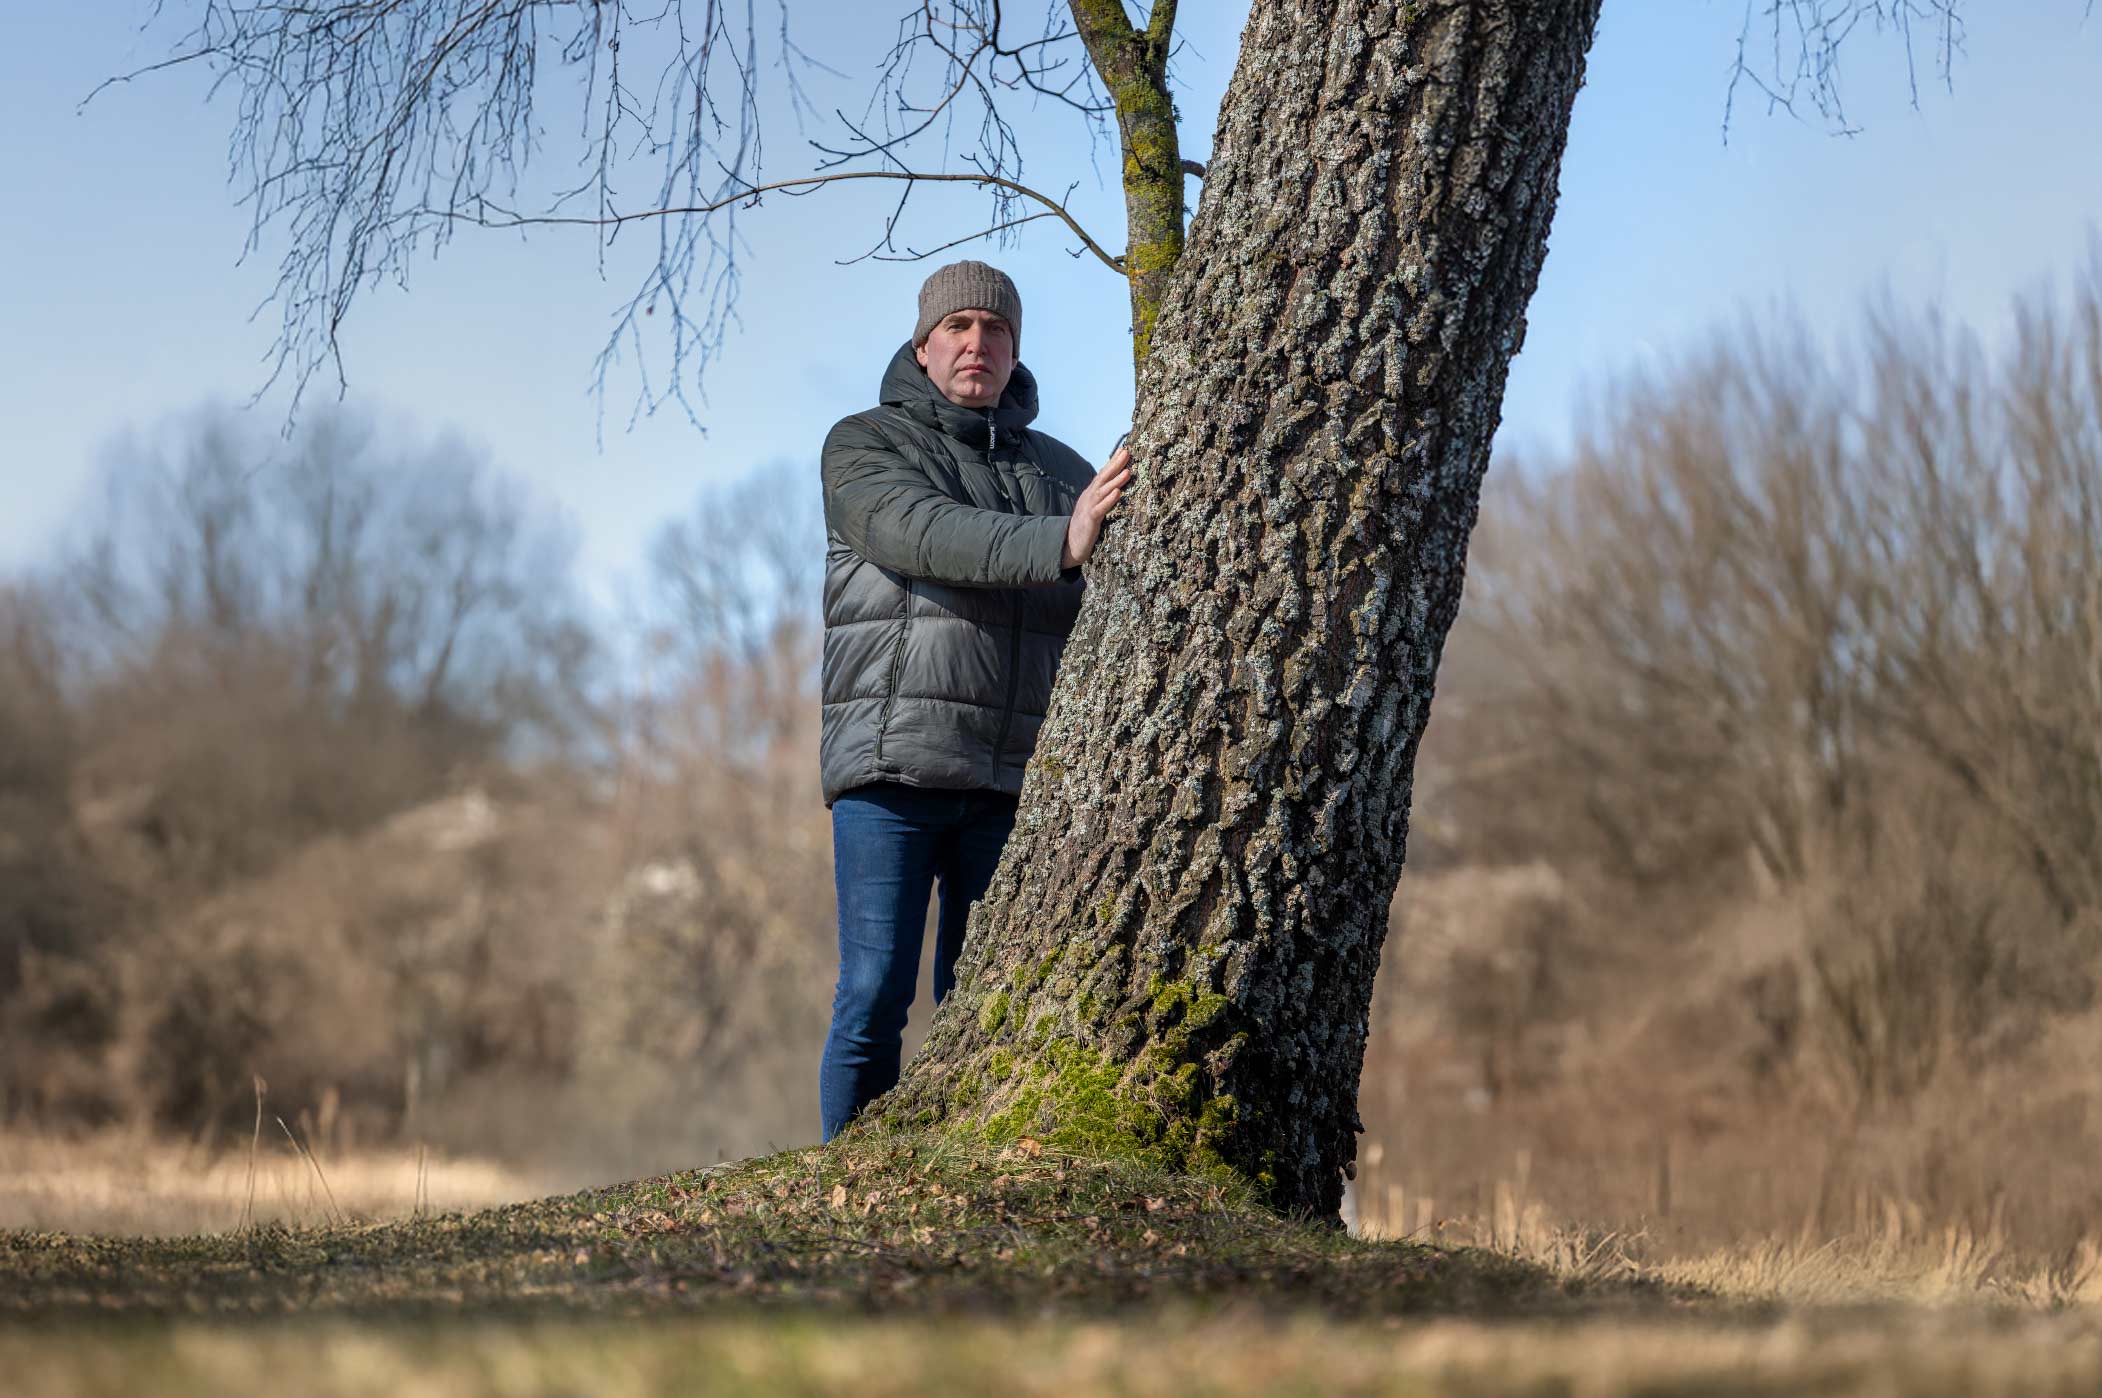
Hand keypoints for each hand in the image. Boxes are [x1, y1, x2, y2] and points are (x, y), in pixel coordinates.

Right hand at [1061, 444, 1132, 569]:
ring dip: (1115, 480)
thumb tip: (1116, 487)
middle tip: (1126, 452)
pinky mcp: (1090, 520)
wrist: (1070, 546)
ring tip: (1127, 471)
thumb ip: (1103, 497)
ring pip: (1103, 491)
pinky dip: (1109, 500)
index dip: (1112, 462)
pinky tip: (1118, 493)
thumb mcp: (1094, 508)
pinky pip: (1100, 509)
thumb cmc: (1086, 527)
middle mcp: (1089, 497)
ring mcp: (1089, 508)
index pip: (1103, 474)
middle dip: (1115, 465)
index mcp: (1091, 493)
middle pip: (1103, 477)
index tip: (1123, 449)